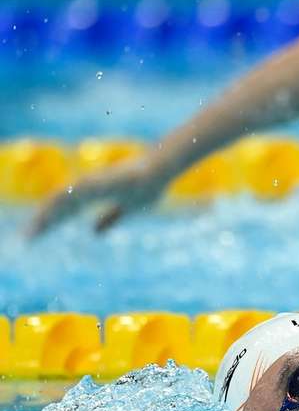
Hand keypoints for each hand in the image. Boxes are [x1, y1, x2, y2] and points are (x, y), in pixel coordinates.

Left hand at [26, 158, 166, 237]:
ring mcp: (90, 182)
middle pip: (59, 206)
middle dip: (43, 222)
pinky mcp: (95, 180)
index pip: (66, 210)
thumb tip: (95, 233)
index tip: (38, 236)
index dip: (52, 223)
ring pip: (61, 199)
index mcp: (92, 194)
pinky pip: (72, 193)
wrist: (159, 172)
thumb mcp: (127, 210)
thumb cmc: (147, 187)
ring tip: (34, 230)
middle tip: (28, 239)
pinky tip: (49, 213)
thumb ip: (110, 219)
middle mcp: (87, 187)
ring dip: (47, 215)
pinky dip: (60, 203)